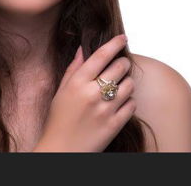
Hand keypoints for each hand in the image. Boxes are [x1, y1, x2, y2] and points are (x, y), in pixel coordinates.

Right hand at [33, 34, 135, 151]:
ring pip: (130, 85)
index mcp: (77, 83)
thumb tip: (83, 49)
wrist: (61, 152)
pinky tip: (119, 104)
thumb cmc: (58, 121)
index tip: (123, 38)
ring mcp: (105, 110)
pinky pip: (132, 105)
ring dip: (127, 83)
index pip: (101, 55)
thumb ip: (73, 69)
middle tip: (120, 66)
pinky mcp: (115, 125)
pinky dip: (129, 102)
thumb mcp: (60, 92)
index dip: (115, 43)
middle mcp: (92, 94)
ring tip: (119, 87)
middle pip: (120, 67)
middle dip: (123, 63)